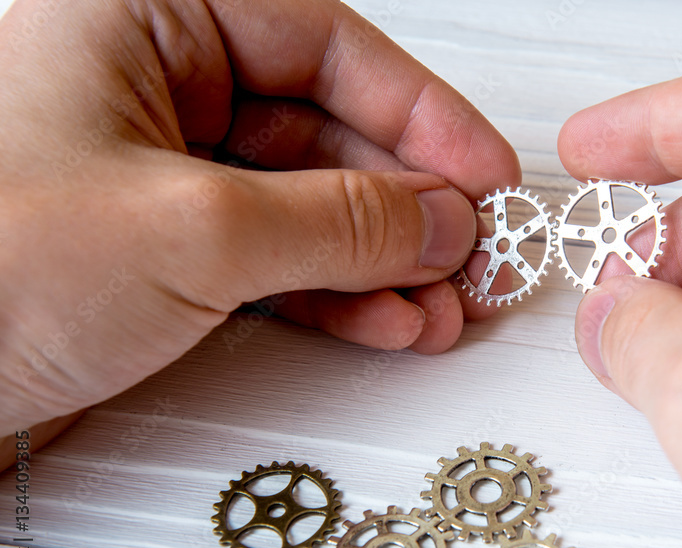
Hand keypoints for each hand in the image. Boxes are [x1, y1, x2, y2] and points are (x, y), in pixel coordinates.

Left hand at [0, 0, 519, 459]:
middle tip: (473, 252)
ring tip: (439, 306)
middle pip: (322, 127)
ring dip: (382, 258)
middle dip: (407, 202)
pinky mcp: (152, 249)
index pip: (320, 40)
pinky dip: (332, 292)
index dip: (420, 111)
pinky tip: (384, 321)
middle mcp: (147, 83)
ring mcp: (152, 172)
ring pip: (303, 201)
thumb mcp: (194, 228)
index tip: (486, 172)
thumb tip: (439, 218)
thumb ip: (340, 217)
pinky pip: (269, 255)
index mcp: (136, 13)